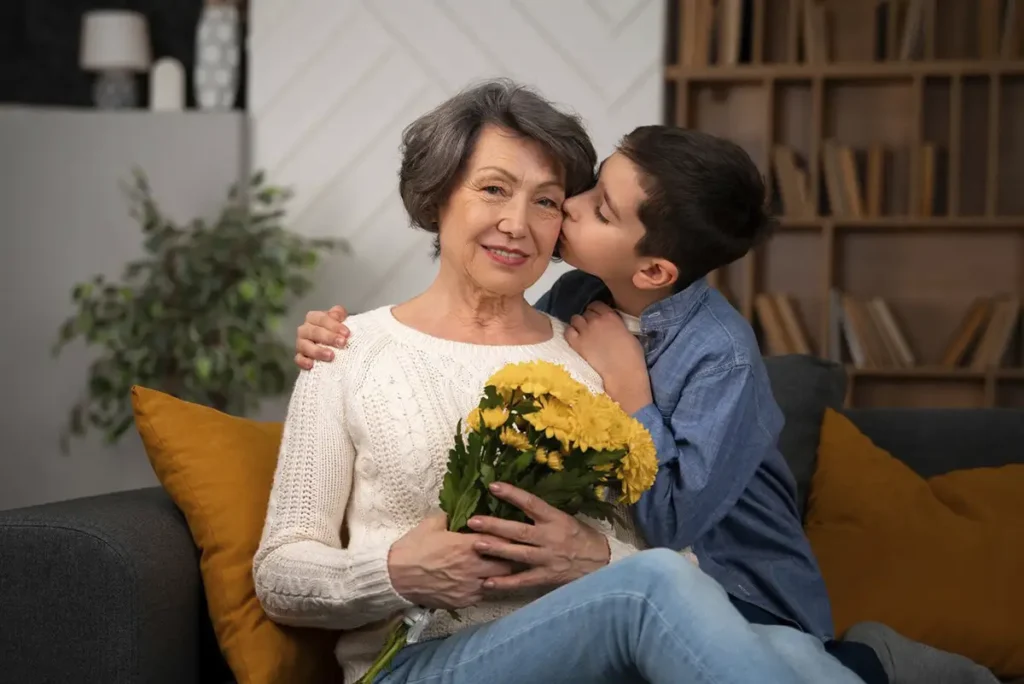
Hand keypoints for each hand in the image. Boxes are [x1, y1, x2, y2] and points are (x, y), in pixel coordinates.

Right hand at [294, 305, 349, 369]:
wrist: (336, 347)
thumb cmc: (337, 331)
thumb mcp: (341, 320)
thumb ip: (339, 314)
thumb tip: (338, 314)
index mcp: (313, 318)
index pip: (321, 319)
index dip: (334, 325)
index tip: (347, 333)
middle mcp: (305, 330)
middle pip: (313, 332)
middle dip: (329, 337)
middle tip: (342, 343)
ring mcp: (301, 344)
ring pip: (304, 346)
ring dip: (317, 351)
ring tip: (331, 356)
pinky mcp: (300, 357)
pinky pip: (298, 359)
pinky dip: (303, 362)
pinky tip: (311, 364)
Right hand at [387, 513, 514, 609]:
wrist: (395, 576)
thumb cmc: (413, 547)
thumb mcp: (432, 523)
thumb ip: (451, 516)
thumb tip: (459, 512)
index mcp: (468, 545)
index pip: (501, 541)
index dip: (507, 539)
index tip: (508, 536)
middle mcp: (473, 567)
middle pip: (507, 565)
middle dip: (509, 559)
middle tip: (508, 554)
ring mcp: (469, 587)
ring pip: (498, 583)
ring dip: (498, 576)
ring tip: (496, 570)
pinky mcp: (462, 602)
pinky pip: (482, 596)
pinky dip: (484, 589)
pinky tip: (480, 583)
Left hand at [467, 483, 609, 591]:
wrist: (601, 563)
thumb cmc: (581, 536)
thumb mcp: (566, 518)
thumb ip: (543, 514)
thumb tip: (517, 502)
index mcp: (555, 519)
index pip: (531, 503)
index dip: (512, 494)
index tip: (493, 486)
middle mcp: (549, 537)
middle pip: (518, 530)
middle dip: (494, 526)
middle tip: (473, 521)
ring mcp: (547, 558)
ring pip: (518, 554)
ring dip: (496, 550)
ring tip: (475, 544)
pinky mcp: (546, 576)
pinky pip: (523, 580)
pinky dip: (505, 582)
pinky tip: (487, 582)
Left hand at [565, 301, 652, 412]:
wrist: (622, 371)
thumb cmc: (632, 354)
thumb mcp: (627, 331)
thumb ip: (616, 323)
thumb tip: (610, 323)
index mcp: (610, 316)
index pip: (597, 304)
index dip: (596, 310)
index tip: (597, 316)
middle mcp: (596, 320)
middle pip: (586, 312)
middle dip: (588, 318)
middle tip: (592, 328)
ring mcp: (585, 331)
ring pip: (575, 319)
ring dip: (578, 324)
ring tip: (582, 332)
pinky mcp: (577, 343)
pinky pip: (568, 331)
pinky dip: (570, 333)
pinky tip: (576, 338)